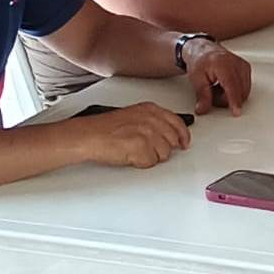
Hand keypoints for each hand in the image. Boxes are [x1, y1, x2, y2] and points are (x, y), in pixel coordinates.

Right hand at [76, 102, 190, 168]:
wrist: (89, 135)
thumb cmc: (105, 128)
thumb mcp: (134, 116)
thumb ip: (153, 122)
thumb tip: (167, 134)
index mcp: (151, 110)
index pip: (178, 122)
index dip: (183, 135)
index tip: (184, 143)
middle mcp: (151, 119)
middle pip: (172, 140)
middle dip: (163, 148)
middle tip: (148, 150)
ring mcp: (147, 133)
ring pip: (164, 154)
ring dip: (151, 156)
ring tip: (135, 151)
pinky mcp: (141, 146)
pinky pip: (151, 162)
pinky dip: (141, 163)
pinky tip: (130, 156)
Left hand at [182, 40, 252, 115]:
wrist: (204, 50)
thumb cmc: (200, 61)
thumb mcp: (196, 79)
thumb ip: (202, 96)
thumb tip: (203, 109)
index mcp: (223, 64)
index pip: (232, 85)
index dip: (234, 100)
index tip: (236, 111)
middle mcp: (237, 63)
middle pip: (239, 91)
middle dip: (225, 99)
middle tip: (212, 93)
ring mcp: (243, 66)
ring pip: (243, 91)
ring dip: (230, 95)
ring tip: (218, 87)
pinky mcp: (246, 69)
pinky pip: (245, 87)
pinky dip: (235, 91)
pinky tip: (225, 86)